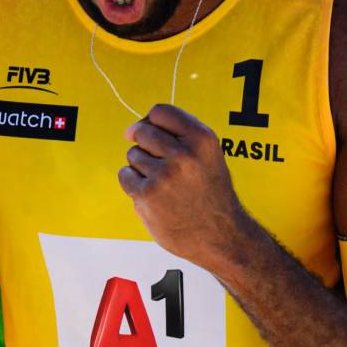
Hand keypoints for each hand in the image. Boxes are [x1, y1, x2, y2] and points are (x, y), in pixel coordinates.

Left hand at [119, 104, 248, 266]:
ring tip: (163, 184)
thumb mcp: (208, 155)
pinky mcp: (147, 194)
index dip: (150, 120)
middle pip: (142, 131)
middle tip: (157, 163)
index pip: (161, 111)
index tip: (148, 131)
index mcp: (202, 138)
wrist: (221, 235)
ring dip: (141, 167)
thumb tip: (136, 127)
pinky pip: (126, 176)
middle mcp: (184, 153)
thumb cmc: (211, 194)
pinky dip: (133, 184)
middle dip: (144, 143)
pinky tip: (153, 194)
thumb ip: (180, 136)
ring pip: (133, 155)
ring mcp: (164, 174)